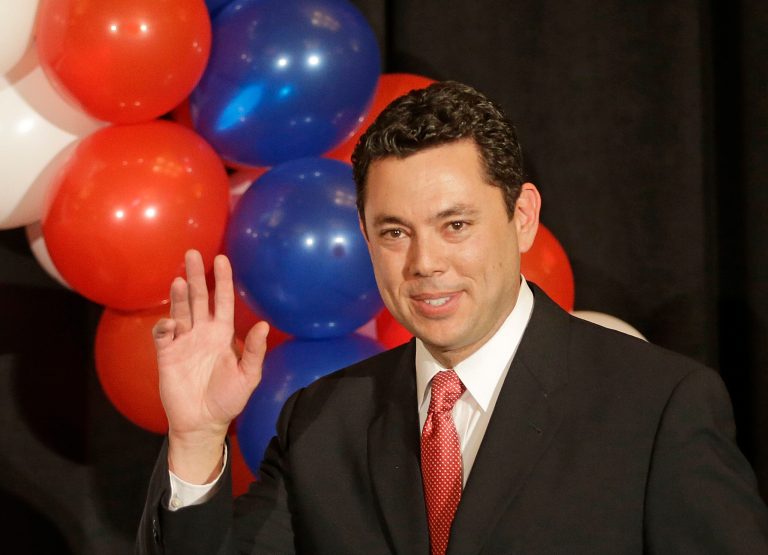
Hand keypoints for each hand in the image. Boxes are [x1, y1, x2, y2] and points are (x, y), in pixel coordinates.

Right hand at [153, 250, 267, 481]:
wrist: (202, 422)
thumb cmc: (228, 400)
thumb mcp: (247, 377)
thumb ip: (254, 352)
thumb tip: (263, 325)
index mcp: (223, 334)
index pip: (222, 300)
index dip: (222, 280)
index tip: (221, 259)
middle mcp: (202, 332)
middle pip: (198, 298)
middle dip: (195, 276)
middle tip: (193, 253)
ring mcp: (183, 341)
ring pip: (180, 310)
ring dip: (178, 295)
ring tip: (178, 279)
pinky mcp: (167, 354)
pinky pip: (163, 334)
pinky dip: (165, 326)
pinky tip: (170, 323)